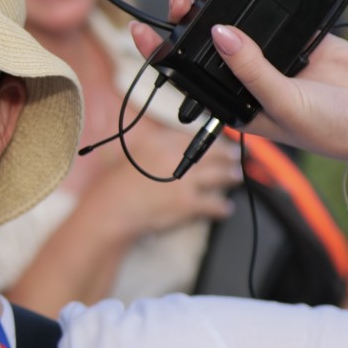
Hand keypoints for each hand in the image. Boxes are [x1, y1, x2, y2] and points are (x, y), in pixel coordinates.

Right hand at [91, 116, 239, 234]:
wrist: (112, 211)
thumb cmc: (111, 188)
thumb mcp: (127, 157)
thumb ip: (148, 151)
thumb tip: (158, 152)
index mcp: (159, 143)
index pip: (191, 136)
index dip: (207, 139)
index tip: (213, 141)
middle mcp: (176, 158)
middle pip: (211, 153)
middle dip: (226, 154)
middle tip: (235, 155)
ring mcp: (185, 181)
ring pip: (218, 175)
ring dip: (230, 175)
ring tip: (236, 176)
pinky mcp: (188, 203)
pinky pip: (213, 204)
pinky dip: (222, 207)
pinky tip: (227, 208)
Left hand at [128, 0, 347, 166]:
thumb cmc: (331, 127)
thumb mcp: (283, 103)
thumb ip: (251, 68)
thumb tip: (218, 32)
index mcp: (235, 103)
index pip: (188, 75)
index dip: (161, 52)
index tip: (137, 29)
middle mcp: (247, 77)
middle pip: (206, 41)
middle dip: (188, 18)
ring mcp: (272, 53)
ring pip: (234, 19)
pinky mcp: (298, 34)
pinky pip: (271, 6)